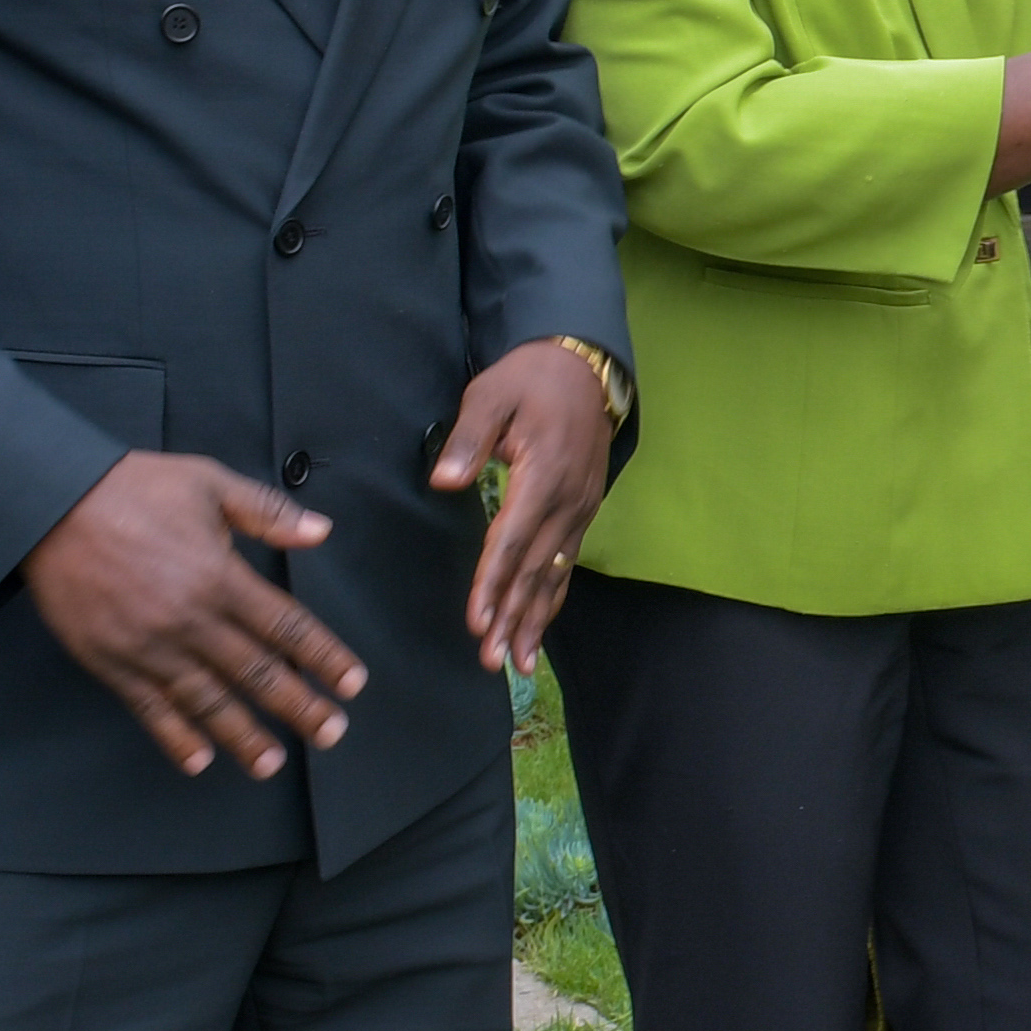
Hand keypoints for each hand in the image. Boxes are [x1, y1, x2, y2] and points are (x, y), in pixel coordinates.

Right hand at [22, 454, 364, 780]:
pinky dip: (175, 738)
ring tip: (272, 763)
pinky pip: (149, 708)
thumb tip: (321, 532)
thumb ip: (267, 512)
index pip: (287, 627)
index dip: (324, 658)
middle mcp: (191, 619)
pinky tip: (199, 760)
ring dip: (244, 736)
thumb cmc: (131, 488)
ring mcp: (149, 646)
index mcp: (221, 577)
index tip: (352, 684)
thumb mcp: (208, 482)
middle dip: (299, 707)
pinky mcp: (111, 661)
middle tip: (331, 734)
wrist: (48, 503)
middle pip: (257, 673)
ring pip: (208, 701)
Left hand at [431, 338, 616, 673]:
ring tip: (516, 663)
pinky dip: (550, 601)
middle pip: (535, 569)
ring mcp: (580, 510)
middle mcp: (568, 501)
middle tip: (492, 660)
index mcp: (544, 474)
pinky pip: (565, 565)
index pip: (513, 539)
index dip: (493, 583)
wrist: (585, 367)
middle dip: (512, 617)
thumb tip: (445, 481)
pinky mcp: (583, 512)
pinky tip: (537, 629)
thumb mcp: (492, 393)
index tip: (478, 620)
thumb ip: (470, 437)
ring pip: (554, 575)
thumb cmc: (530, 379)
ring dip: (534, 621)